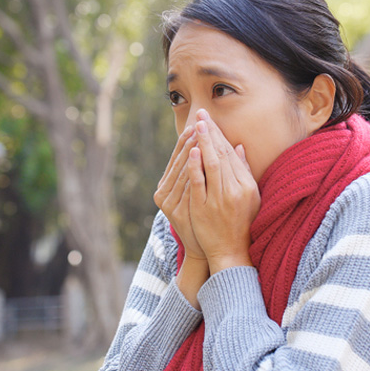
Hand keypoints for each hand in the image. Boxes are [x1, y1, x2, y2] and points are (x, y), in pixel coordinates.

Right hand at [153, 125, 203, 260]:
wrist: (206, 247)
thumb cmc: (205, 217)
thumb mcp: (199, 192)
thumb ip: (200, 170)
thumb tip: (206, 145)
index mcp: (166, 186)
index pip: (177, 158)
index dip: (187, 140)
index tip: (198, 123)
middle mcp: (163, 193)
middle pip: (178, 163)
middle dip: (190, 142)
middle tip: (199, 123)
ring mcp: (169, 203)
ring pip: (181, 172)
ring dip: (190, 152)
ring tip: (199, 135)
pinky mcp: (177, 212)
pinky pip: (187, 187)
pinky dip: (193, 171)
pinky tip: (198, 158)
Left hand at [187, 110, 260, 274]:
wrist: (230, 250)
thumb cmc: (241, 222)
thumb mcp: (251, 196)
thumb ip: (244, 171)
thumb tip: (238, 147)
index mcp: (246, 186)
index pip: (231, 154)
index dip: (220, 136)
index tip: (211, 121)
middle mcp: (235, 190)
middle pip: (221, 155)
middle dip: (211, 133)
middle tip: (202, 114)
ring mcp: (218, 199)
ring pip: (211, 165)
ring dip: (204, 143)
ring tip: (197, 125)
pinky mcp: (203, 208)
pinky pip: (199, 182)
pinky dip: (196, 165)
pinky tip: (192, 150)